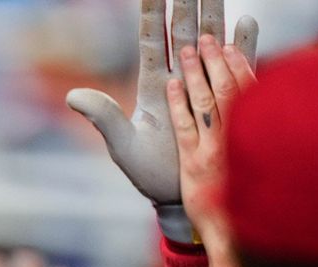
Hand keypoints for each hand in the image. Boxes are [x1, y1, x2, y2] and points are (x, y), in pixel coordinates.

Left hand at [67, 0, 256, 235]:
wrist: (179, 197)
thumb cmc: (148, 173)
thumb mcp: (123, 145)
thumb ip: (103, 117)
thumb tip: (72, 97)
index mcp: (153, 85)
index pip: (152, 39)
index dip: (152, 12)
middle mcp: (181, 79)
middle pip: (184, 31)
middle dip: (188, 1)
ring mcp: (206, 87)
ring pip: (212, 41)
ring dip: (215, 14)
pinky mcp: (228, 101)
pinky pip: (238, 67)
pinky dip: (242, 45)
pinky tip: (245, 21)